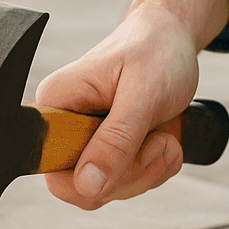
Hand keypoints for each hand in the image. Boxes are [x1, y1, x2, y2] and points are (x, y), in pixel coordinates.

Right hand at [35, 0, 228, 209]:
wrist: (173, 38)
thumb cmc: (156, 53)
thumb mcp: (142, 96)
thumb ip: (115, 141)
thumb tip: (87, 186)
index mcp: (55, 107)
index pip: (55, 175)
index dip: (98, 179)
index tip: (136, 146)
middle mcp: (64, 129)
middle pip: (88, 189)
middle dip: (135, 173)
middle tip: (161, 140)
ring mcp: (87, 142)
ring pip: (111, 189)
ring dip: (151, 169)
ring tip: (166, 135)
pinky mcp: (109, 150)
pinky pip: (129, 182)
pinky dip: (156, 167)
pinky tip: (166, 139)